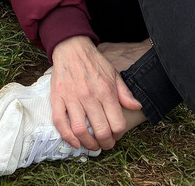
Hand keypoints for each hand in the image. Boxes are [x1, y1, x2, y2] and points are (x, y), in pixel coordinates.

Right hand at [49, 35, 141, 151]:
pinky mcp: (57, 98)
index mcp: (106, 91)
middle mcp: (90, 96)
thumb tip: (137, 107)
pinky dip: (67, 137)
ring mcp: (72, 98)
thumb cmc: (94, 62)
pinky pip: (60, 123)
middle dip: (105, 143)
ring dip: (87, 144)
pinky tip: (75, 142)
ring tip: (91, 145)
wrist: (72, 48)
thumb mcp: (114, 74)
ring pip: (80, 130)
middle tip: (105, 144)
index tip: (117, 135)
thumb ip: (125, 93)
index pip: (117, 123)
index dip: (119, 135)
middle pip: (100, 130)